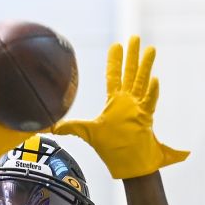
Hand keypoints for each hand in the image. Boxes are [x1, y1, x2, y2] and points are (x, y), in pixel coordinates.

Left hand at [52, 36, 188, 179]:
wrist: (128, 166)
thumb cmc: (112, 150)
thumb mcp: (87, 133)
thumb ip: (71, 127)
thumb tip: (50, 128)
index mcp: (115, 102)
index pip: (114, 76)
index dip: (114, 61)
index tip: (115, 45)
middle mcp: (128, 102)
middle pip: (130, 73)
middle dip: (132, 55)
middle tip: (134, 38)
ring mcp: (138, 108)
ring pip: (143, 82)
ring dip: (146, 66)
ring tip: (150, 49)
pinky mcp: (146, 118)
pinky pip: (150, 102)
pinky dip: (152, 91)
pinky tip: (154, 79)